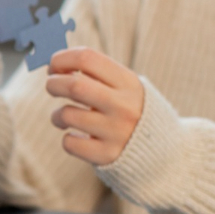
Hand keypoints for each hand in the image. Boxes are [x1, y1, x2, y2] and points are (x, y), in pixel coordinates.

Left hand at [45, 47, 144, 165]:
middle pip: (75, 86)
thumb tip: (56, 64)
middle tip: (51, 86)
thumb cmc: (131, 111)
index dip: (62, 59)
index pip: (87, 58)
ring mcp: (116, 132)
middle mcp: (124, 106)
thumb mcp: (126, 88)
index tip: (54, 66)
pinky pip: (70, 143)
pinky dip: (68, 138)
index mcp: (129, 83)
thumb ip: (97, 74)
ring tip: (62, 117)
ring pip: (68, 115)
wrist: (164, 151)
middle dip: (54, 83)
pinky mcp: (107, 155)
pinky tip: (77, 136)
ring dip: (57, 115)